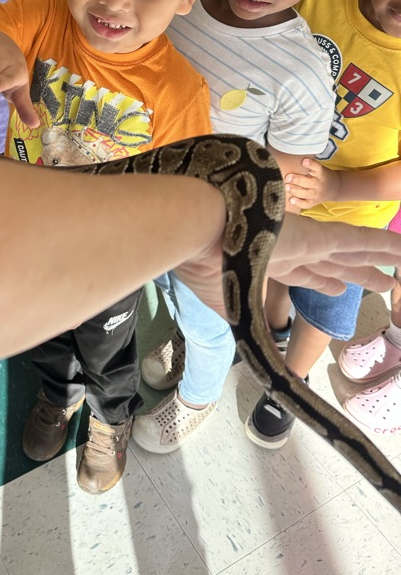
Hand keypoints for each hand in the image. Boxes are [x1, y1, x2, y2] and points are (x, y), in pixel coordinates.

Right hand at [173, 212, 398, 318]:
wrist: (194, 225)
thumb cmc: (198, 258)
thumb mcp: (221, 298)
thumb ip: (244, 321)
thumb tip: (257, 349)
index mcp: (266, 260)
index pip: (301, 272)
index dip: (321, 279)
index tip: (336, 285)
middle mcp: (289, 249)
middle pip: (332, 264)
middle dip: (355, 273)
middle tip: (382, 279)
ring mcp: (304, 241)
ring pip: (352, 252)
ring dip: (378, 259)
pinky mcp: (317, 236)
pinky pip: (360, 242)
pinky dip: (384, 244)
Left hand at [284, 158, 339, 209]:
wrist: (334, 188)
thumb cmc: (318, 175)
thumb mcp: (317, 168)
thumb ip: (307, 164)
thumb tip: (289, 153)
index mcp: (320, 173)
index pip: (317, 168)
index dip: (311, 164)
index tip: (304, 161)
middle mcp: (318, 183)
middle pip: (310, 182)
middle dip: (298, 180)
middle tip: (288, 177)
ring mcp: (316, 194)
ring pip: (307, 194)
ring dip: (296, 191)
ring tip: (286, 187)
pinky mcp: (313, 202)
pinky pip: (306, 204)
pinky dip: (299, 203)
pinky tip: (291, 200)